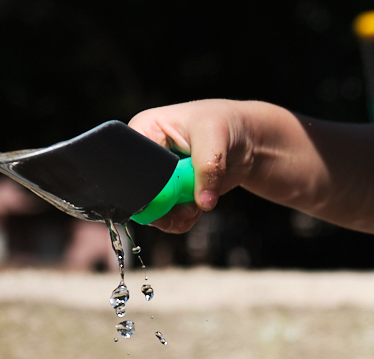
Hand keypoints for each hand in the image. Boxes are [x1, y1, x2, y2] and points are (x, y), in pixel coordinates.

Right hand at [127, 99, 261, 232]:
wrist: (243, 140)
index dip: (144, 183)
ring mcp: (159, 179)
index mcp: (143, 131)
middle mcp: (146, 157)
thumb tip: (203, 202)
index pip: (130, 163)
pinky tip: (198, 207)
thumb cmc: (224, 124)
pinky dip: (184, 219)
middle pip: (138, 192)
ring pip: (153, 210)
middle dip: (162, 205)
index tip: (168, 194)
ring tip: (195, 204)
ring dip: (175, 215)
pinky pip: (169, 217)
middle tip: (186, 205)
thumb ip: (207, 168)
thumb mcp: (215, 136)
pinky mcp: (174, 194)